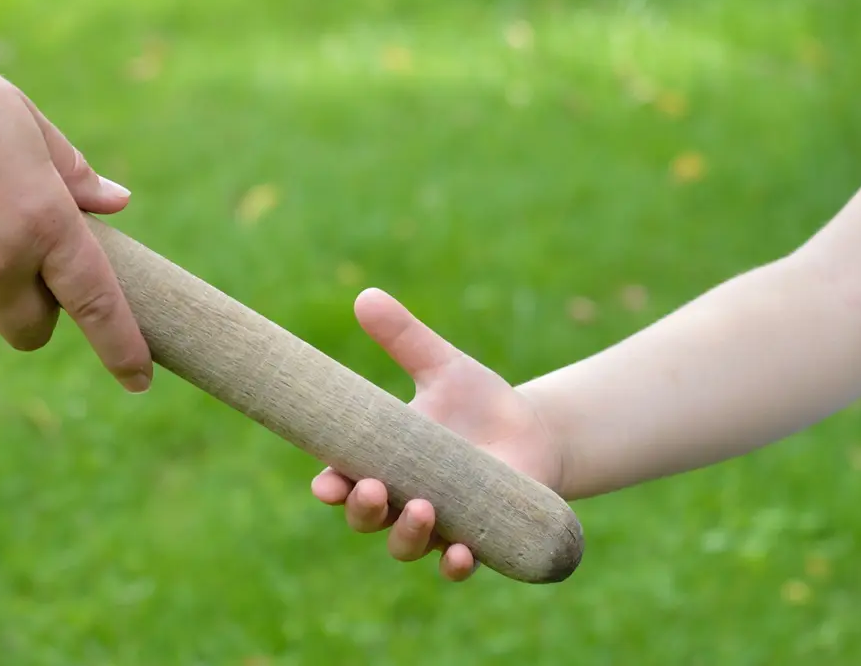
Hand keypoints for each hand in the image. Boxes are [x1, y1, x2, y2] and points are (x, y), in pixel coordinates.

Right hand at [311, 288, 563, 579]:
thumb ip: (403, 337)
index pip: (342, 480)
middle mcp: (402, 499)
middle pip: (365, 518)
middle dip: (364, 510)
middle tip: (374, 488)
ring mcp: (437, 525)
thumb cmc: (477, 401)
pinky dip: (453, 564)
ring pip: (405, 546)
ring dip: (406, 535)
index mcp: (383, 461)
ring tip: (423, 510)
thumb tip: (366, 296)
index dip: (329, 486)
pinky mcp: (476, 540)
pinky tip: (460, 554)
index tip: (325, 482)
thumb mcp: (442, 366)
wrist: (535, 435)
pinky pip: (455, 565)